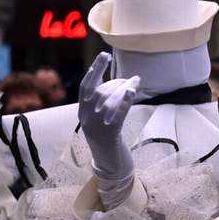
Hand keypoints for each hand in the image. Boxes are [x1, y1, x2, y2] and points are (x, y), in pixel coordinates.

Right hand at [79, 52, 139, 208]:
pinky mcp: (109, 132)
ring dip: (123, 88)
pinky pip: (117, 112)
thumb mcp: (101, 120)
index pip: (86, 86)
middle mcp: (87, 117)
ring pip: (109, 99)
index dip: (94, 70)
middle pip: (99, 91)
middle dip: (111, 78)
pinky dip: (124, 100)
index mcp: (83, 113)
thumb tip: (120, 84)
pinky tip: (132, 90)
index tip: (103, 56)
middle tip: (123, 70)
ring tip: (135, 81)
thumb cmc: (108, 140)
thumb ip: (105, 103)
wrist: (109, 164)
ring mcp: (97, 125)